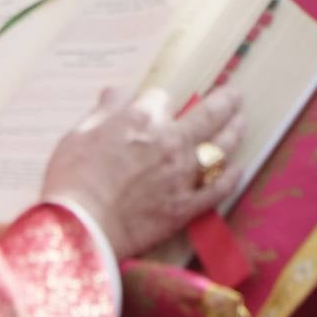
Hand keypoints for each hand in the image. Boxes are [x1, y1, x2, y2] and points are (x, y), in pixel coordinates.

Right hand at [40, 86, 243, 259]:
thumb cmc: (73, 176)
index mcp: (140, 120)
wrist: (83, 224)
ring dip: (234, 132)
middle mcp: (168, 142)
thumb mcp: (79, 133)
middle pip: (205, 115)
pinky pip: (217, 189)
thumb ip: (104, 111)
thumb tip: (116, 92)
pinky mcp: (186, 207)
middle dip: (223, 101)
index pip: (160, 98)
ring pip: (218, 148)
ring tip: (242, 122)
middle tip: (235, 94)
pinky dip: (230, 177)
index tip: (156, 104)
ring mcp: (182, 175)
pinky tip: (238, 169)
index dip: (157, 100)